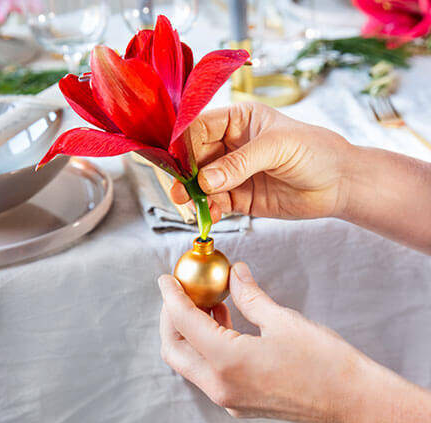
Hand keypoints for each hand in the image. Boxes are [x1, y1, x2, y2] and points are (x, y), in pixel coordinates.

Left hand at [158, 263, 430, 422]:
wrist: (354, 399)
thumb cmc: (324, 361)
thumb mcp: (282, 319)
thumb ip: (249, 295)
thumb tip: (235, 273)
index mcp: (228, 362)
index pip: (184, 323)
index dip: (171, 296)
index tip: (166, 278)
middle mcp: (222, 386)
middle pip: (175, 349)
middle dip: (170, 316)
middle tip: (181, 291)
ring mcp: (230, 399)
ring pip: (189, 362)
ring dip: (189, 330)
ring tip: (207, 301)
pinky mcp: (240, 402)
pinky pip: (208, 371)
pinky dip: (205, 345)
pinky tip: (224, 321)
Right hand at [171, 102, 352, 221]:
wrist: (339, 184)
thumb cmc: (315, 151)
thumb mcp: (277, 147)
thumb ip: (240, 162)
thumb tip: (205, 179)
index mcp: (238, 119)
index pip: (201, 126)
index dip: (183, 141)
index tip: (172, 159)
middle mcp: (231, 145)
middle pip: (196, 157)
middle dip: (185, 173)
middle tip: (178, 189)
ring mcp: (234, 172)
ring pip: (203, 182)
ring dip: (194, 194)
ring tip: (190, 204)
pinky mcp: (240, 197)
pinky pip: (217, 202)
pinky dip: (210, 209)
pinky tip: (210, 214)